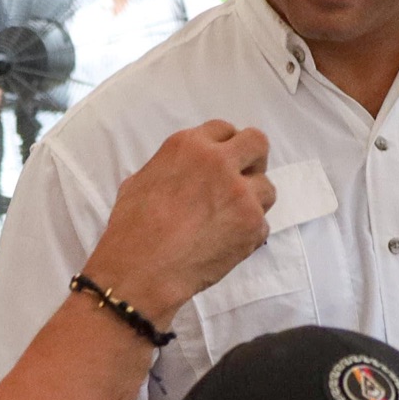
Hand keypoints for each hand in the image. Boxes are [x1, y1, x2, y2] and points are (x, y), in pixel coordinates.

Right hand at [82, 121, 273, 326]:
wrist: (143, 270)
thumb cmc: (132, 229)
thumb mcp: (140, 181)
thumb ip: (171, 168)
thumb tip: (181, 174)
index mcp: (188, 145)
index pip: (224, 129)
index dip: (225, 147)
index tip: (224, 163)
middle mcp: (219, 161)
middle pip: (257, 143)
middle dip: (254, 161)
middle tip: (242, 182)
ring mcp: (240, 192)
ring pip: (266, 188)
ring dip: (252, 202)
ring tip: (229, 222)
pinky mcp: (253, 224)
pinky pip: (262, 224)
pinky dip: (248, 235)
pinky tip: (225, 245)